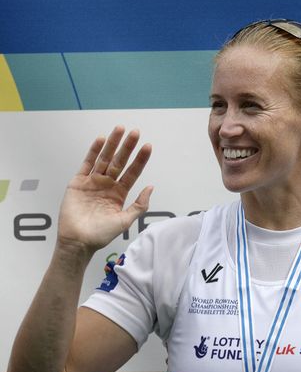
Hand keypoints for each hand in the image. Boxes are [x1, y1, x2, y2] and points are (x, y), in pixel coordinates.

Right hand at [57, 126, 152, 254]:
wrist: (79, 242)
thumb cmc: (102, 234)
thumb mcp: (126, 220)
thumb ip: (139, 204)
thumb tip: (151, 187)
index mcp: (120, 193)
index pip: (133, 172)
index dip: (140, 159)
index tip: (148, 146)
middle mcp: (107, 185)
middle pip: (120, 162)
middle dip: (128, 147)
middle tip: (136, 132)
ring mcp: (93, 182)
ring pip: (105, 159)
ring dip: (112, 144)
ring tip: (119, 129)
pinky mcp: (78, 182)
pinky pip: (87, 164)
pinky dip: (93, 151)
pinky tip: (101, 140)